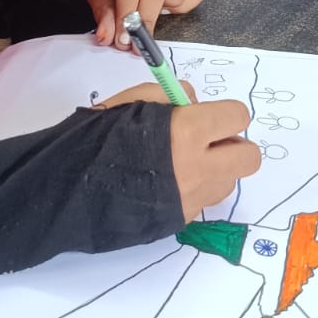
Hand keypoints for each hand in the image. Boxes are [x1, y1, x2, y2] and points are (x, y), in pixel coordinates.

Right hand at [95, 86, 259, 219]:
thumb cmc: (95, 139)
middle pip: (249, 156)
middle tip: (207, 141)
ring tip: (183, 164)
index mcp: (188, 131)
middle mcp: (199, 167)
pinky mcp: (180, 220)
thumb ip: (171, 97)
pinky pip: (203, 201)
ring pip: (229, 182)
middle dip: (233, 145)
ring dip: (217, 169)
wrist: (69, 189)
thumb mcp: (130, 101)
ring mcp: (191, 198)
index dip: (224, 113)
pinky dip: (194, 190)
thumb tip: (195, 102)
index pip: (237, 116)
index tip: (206, 115)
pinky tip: (165, 183)